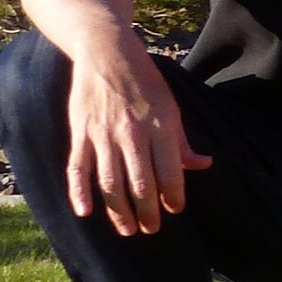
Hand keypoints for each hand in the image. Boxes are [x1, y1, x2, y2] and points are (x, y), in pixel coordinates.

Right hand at [64, 40, 209, 236]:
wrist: (106, 52)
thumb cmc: (145, 81)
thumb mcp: (172, 106)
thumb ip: (182, 140)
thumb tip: (203, 165)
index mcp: (161, 125)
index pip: (170, 172)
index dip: (173, 196)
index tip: (174, 209)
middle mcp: (132, 133)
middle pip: (140, 183)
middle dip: (147, 211)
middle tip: (151, 229)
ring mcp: (103, 134)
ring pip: (110, 183)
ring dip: (118, 211)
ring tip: (128, 229)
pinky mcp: (80, 133)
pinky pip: (79, 169)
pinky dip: (79, 193)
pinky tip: (86, 212)